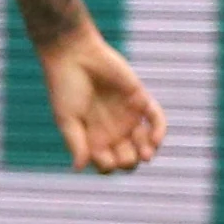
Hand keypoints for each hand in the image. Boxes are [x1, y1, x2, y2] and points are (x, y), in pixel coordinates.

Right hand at [39, 25, 165, 172]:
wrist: (75, 55)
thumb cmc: (65, 87)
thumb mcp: (66, 118)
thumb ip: (75, 143)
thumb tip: (78, 168)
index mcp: (91, 138)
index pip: (106, 164)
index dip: (106, 166)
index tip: (100, 157)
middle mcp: (111, 130)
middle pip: (128, 159)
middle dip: (127, 161)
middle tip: (122, 154)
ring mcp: (127, 116)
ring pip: (146, 145)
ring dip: (147, 152)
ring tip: (144, 153)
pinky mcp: (141, 100)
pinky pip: (156, 120)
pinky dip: (159, 131)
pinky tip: (155, 140)